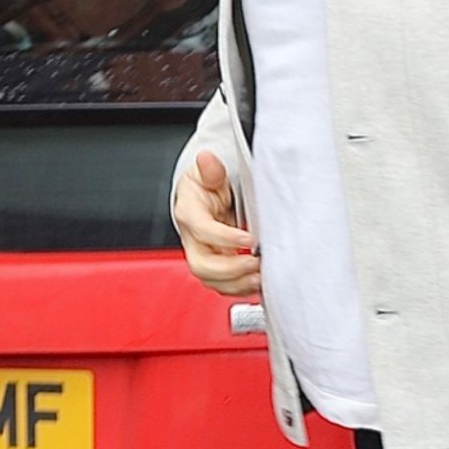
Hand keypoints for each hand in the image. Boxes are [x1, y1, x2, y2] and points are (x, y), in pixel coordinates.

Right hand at [171, 150, 260, 295]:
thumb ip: (210, 169)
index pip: (202, 230)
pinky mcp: (214, 265)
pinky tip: (256, 283)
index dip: (225, 238)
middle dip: (230, 270)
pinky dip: (239, 287)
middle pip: (201, 265)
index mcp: (189, 213)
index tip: (249, 239)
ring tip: (260, 277)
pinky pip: (222, 284)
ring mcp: (202, 254)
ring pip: (211, 279)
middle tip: (255, 264)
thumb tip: (207, 160)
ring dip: (236, 283)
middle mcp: (192, 238)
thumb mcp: (207, 172)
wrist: (202, 196)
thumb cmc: (204, 185)